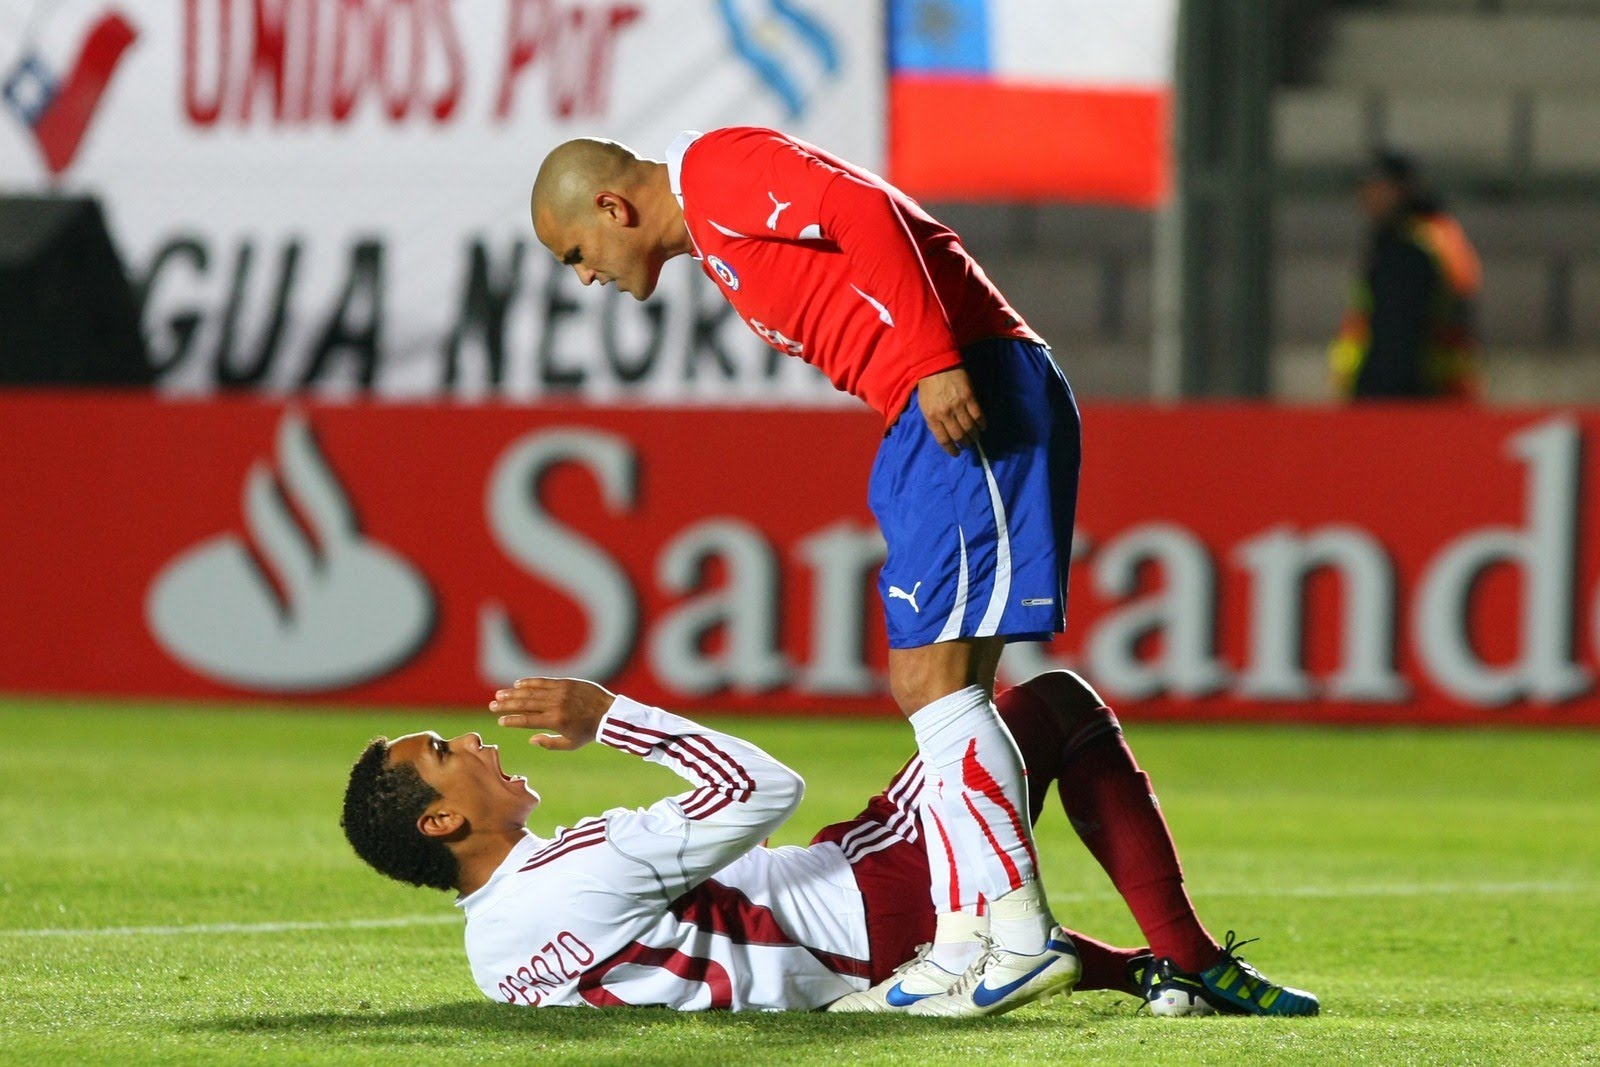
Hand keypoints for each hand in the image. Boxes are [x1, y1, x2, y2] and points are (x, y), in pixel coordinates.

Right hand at [490, 677, 616, 750]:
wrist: (609, 712)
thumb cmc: (589, 732)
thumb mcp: (570, 744)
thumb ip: (549, 743)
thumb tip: (531, 740)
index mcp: (555, 721)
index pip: (527, 720)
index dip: (511, 720)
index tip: (500, 721)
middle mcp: (555, 705)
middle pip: (525, 704)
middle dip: (506, 705)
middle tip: (492, 705)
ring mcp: (560, 692)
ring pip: (531, 691)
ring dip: (513, 693)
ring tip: (499, 695)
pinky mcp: (565, 683)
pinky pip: (544, 681)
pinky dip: (530, 682)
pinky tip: (517, 684)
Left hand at [917, 366, 985, 456]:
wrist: (936, 363)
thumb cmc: (928, 385)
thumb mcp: (924, 406)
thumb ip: (933, 420)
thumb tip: (943, 433)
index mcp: (932, 417)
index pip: (943, 440)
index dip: (951, 449)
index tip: (956, 453)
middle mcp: (945, 414)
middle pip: (958, 436)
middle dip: (965, 443)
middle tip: (968, 445)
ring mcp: (958, 406)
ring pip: (970, 428)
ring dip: (974, 435)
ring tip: (976, 437)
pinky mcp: (969, 397)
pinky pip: (978, 415)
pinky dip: (981, 423)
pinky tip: (982, 426)